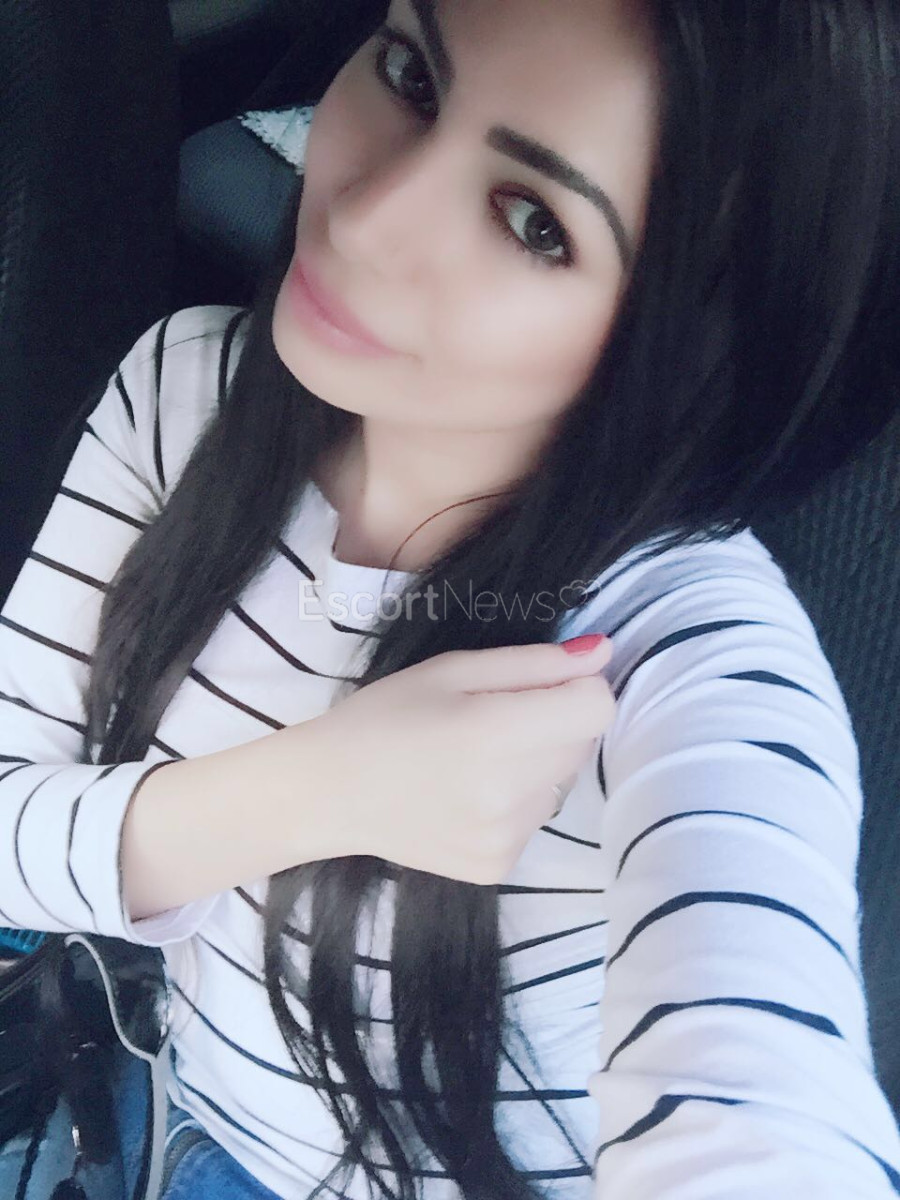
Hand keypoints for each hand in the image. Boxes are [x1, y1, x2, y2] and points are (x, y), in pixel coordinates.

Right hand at [311, 638, 615, 884]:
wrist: (329, 794)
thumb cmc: (385, 716)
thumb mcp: (453, 670)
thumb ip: (534, 663)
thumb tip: (603, 653)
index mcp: (494, 733)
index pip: (597, 708)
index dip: (578, 687)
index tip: (540, 684)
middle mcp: (508, 794)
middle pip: (583, 743)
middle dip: (556, 721)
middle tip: (495, 718)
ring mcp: (506, 838)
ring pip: (563, 782)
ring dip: (538, 762)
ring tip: (475, 759)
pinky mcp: (499, 866)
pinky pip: (538, 817)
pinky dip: (517, 800)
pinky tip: (469, 794)